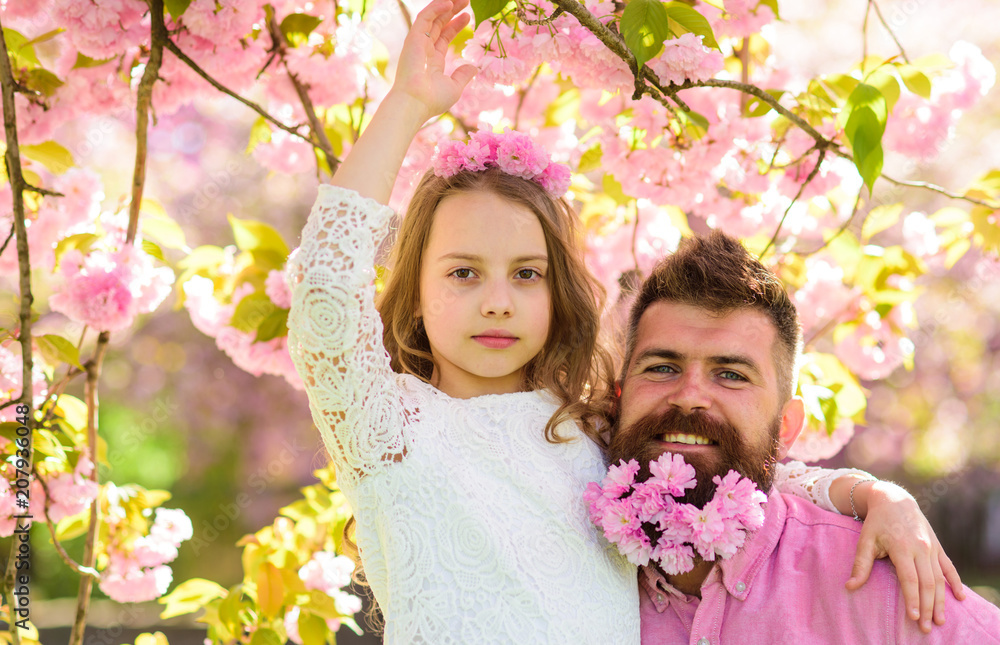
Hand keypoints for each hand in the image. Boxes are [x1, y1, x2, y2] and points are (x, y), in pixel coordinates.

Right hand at [391, 0, 477, 121]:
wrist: (416, 102)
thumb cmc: (433, 99)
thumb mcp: (454, 87)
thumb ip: (463, 75)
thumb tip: (473, 68)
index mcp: (432, 61)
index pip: (444, 37)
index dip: (455, 25)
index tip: (467, 16)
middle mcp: (424, 50)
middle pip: (438, 24)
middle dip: (451, 11)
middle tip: (465, 0)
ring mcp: (417, 43)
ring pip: (431, 18)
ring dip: (444, 6)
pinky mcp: (413, 38)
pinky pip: (424, 18)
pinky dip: (435, 8)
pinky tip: (448, 3)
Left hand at [844, 480, 964, 633]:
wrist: (894, 499)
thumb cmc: (876, 522)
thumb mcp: (865, 540)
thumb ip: (860, 565)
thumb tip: (849, 586)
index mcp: (901, 547)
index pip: (909, 579)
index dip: (912, 598)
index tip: (912, 617)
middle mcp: (920, 548)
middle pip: (928, 583)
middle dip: (927, 607)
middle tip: (925, 627)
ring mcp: (932, 547)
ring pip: (940, 578)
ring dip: (941, 601)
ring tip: (939, 620)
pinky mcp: (938, 546)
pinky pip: (949, 567)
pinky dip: (955, 582)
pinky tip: (959, 597)